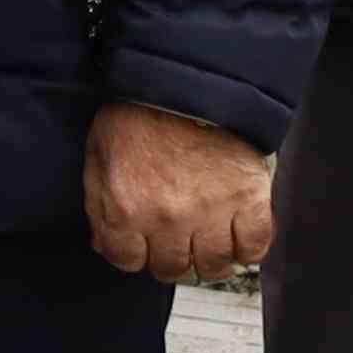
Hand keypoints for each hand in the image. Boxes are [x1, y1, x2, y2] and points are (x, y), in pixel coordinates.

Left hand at [85, 101, 273, 279]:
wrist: (185, 85)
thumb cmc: (137, 115)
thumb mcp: (98, 158)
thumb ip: (98, 207)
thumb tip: (106, 244)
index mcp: (126, 210)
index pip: (128, 261)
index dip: (135, 254)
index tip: (143, 245)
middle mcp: (168, 219)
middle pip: (171, 268)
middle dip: (171, 261)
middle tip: (177, 247)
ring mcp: (212, 212)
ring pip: (214, 265)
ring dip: (210, 262)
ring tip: (208, 247)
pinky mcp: (249, 199)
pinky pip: (255, 246)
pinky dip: (248, 250)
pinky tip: (238, 240)